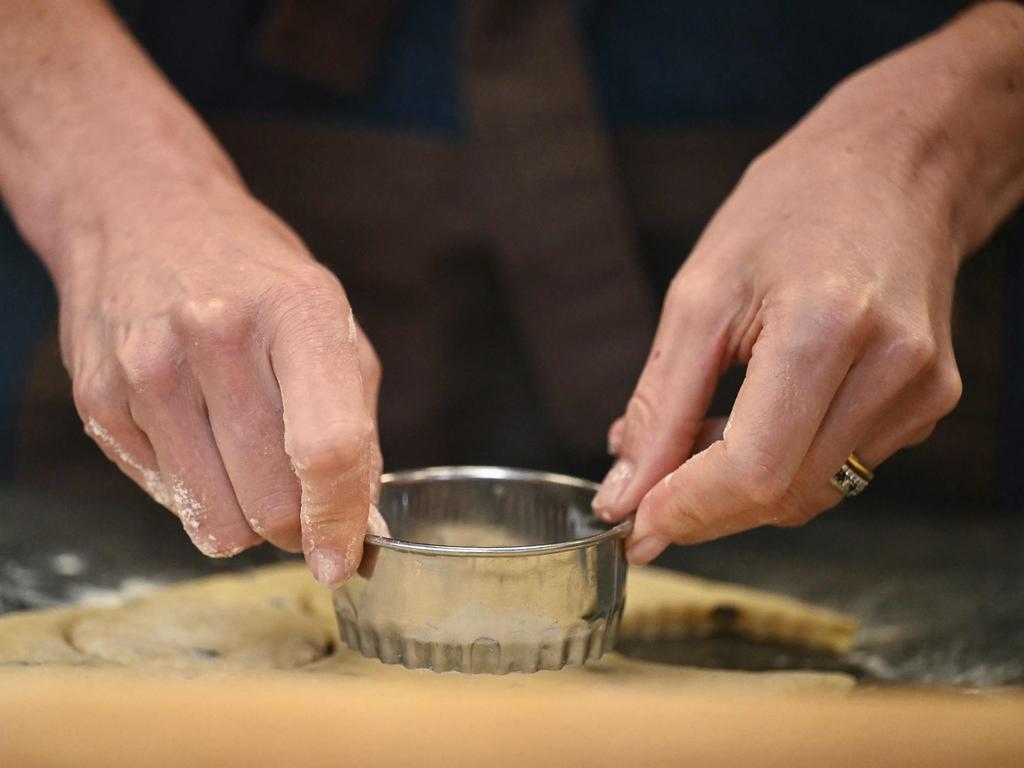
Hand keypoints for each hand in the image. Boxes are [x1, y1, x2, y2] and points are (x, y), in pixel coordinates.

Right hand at [59, 171, 380, 586]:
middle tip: (301, 503)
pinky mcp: (99, 399)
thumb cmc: (256, 280)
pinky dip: (197, 491)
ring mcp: (148, 368)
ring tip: (250, 466)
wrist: (145, 216)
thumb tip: (364, 531)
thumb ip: (357, 431)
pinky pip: (166, 502)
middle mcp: (217, 336)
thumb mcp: (331, 328)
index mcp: (298, 312)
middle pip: (271, 500)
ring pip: (215, 520)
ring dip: (247, 519)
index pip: (327, 448)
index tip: (342, 561)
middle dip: (297, 526)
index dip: (340, 522)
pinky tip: (199, 435)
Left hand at [592, 58, 972, 563]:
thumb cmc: (792, 208)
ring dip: (740, 488)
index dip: (686, 511)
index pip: (753, 471)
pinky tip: (754, 424)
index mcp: (826, 329)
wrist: (896, 168)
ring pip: (810, 495)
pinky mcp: (930, 404)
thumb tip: (627, 490)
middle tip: (647, 490)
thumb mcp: (700, 293)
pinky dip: (783, 465)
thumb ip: (661, 405)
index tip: (634, 524)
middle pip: (783, 497)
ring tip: (699, 437)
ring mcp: (921, 393)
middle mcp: (891, 370)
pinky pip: (840, 469)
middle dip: (704, 509)